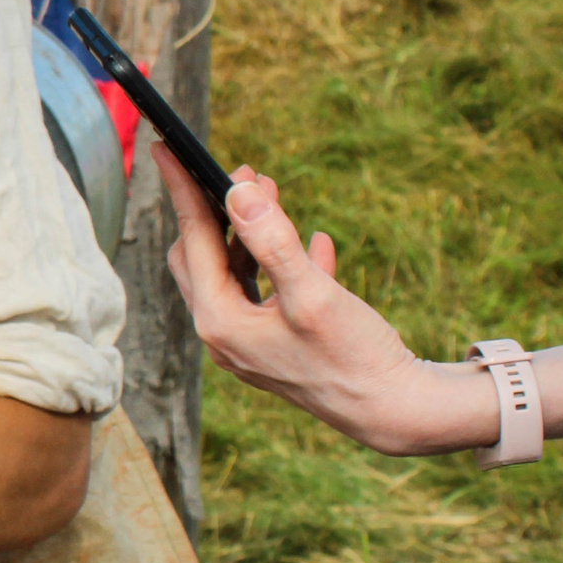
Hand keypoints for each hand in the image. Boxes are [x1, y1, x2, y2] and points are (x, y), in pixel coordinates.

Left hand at [157, 147, 443, 452]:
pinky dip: (281, 263)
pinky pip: (267, 292)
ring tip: (272, 192)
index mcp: (220, 322)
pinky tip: (317, 243)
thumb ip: (273, 242)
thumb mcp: (313, 294)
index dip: (182, 190)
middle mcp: (223, 335)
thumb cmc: (355, 357)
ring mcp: (247, 343)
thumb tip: (239, 190)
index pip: (192, 240)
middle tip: (244, 172)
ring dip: (248, 233)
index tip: (166, 150)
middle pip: (199, 256)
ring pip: (232, 272)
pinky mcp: (276, 345)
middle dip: (215, 210)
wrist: (395, 412)